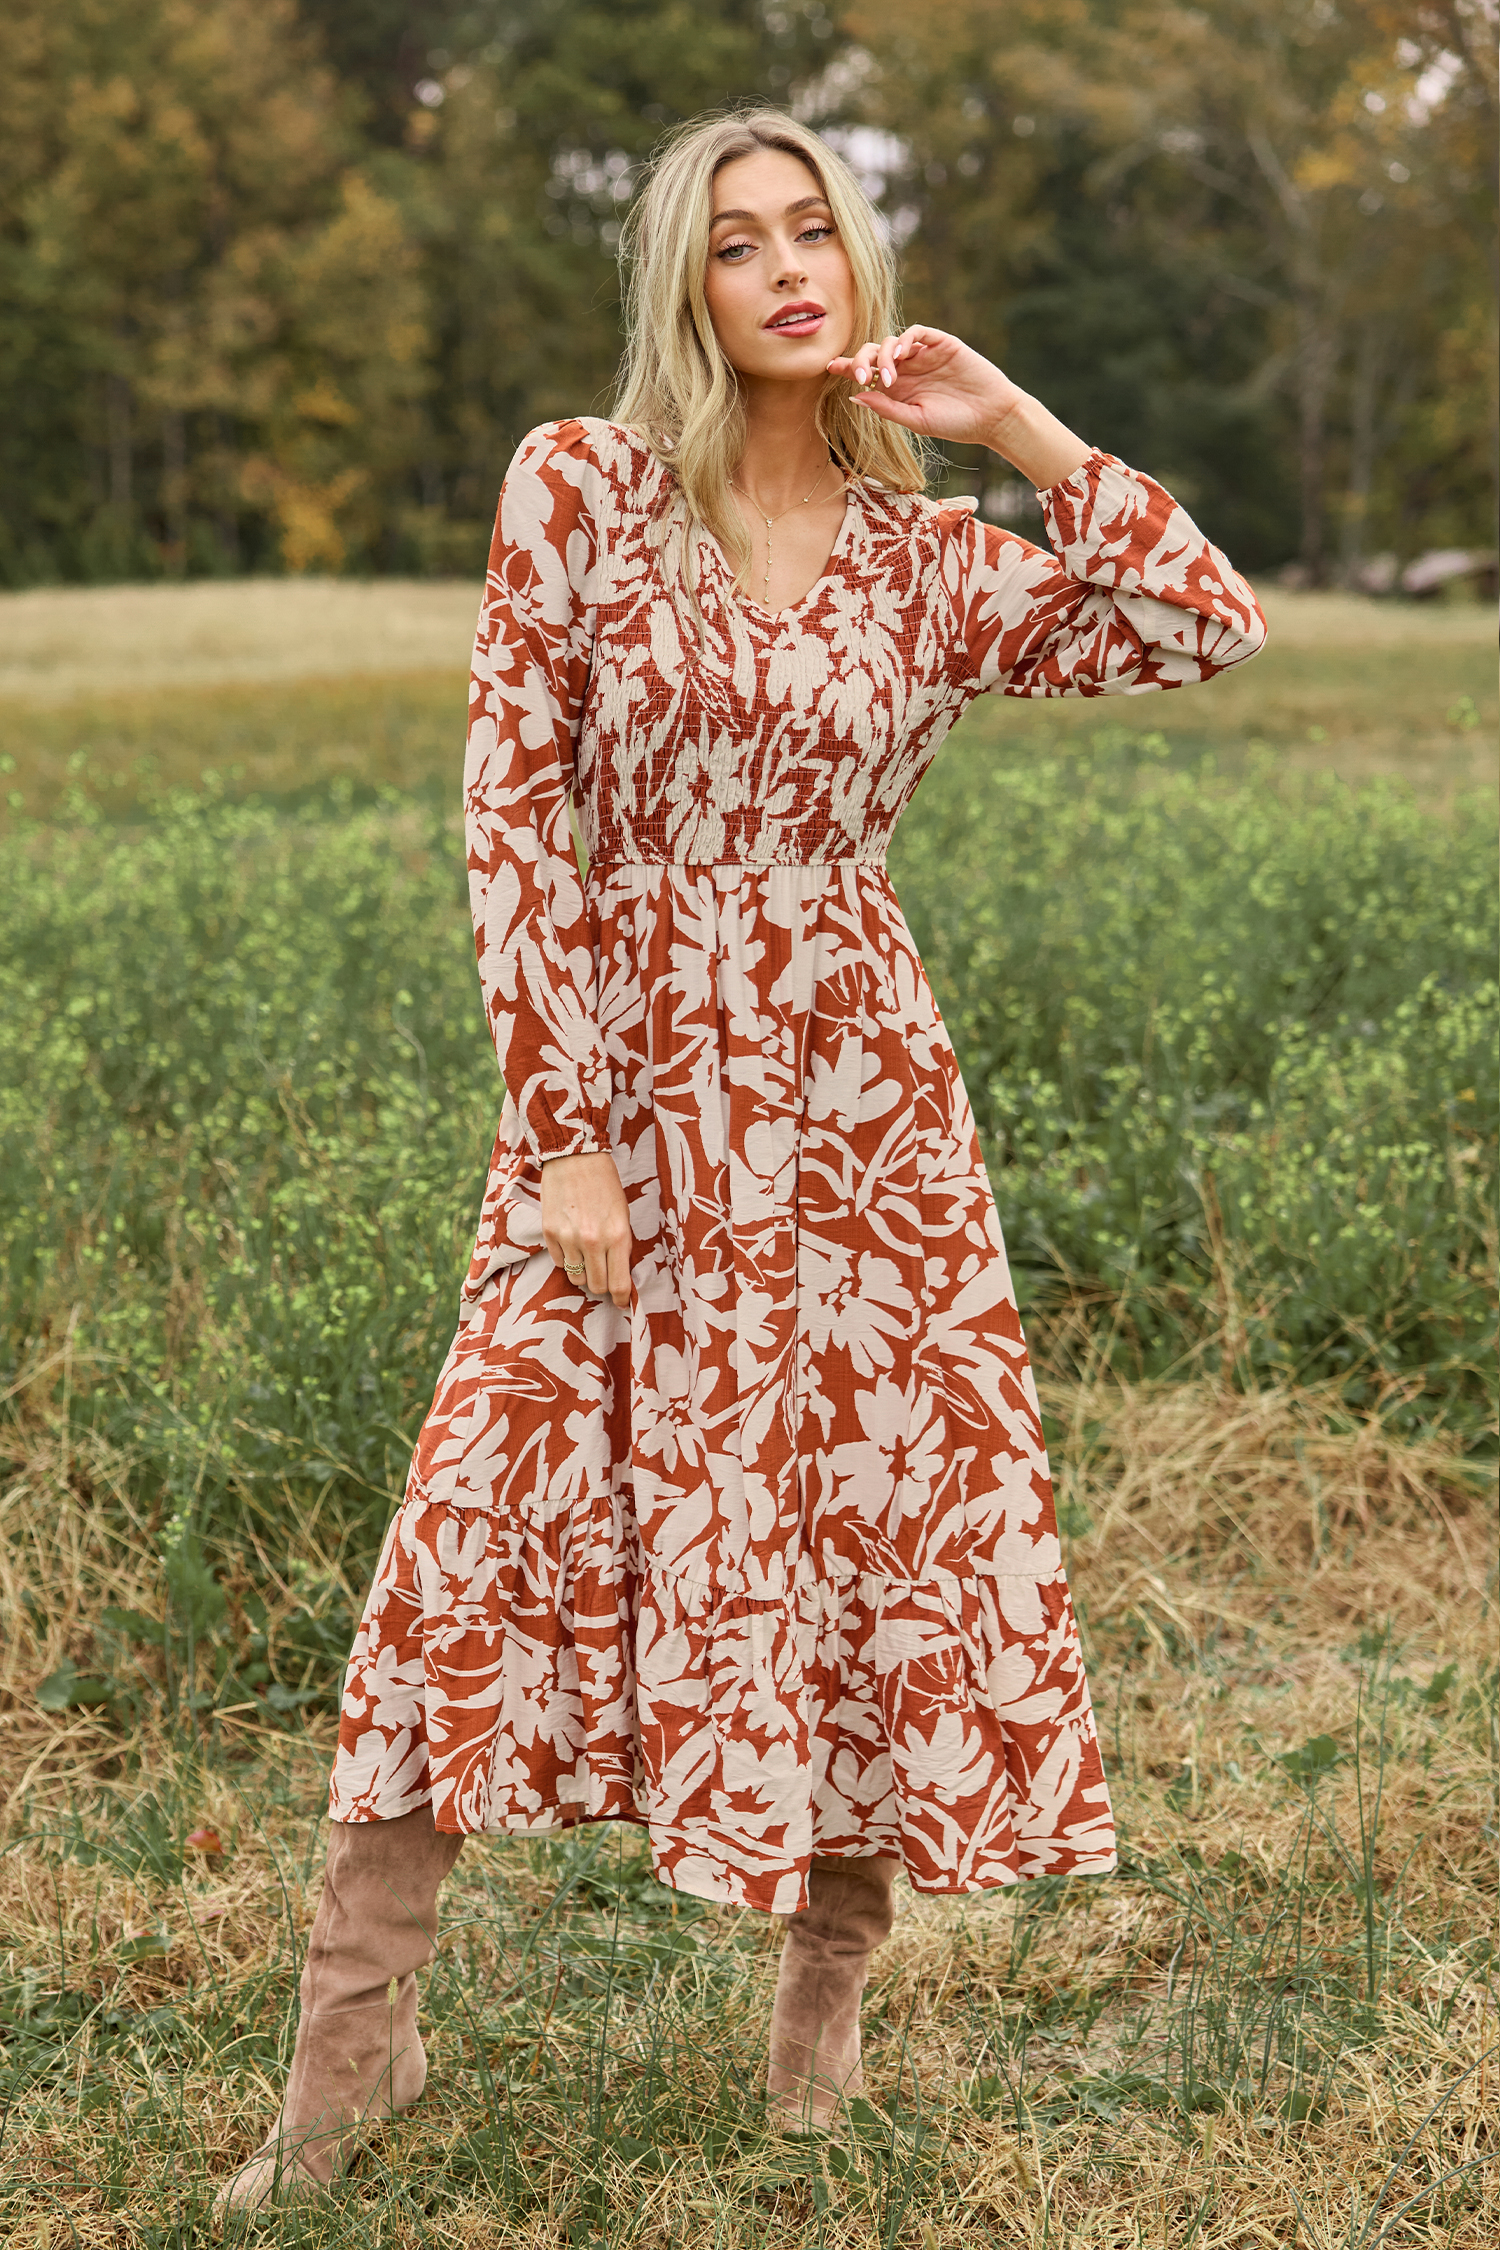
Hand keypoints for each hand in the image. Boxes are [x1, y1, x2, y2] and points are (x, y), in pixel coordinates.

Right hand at [541, 1151, 631, 1307]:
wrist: (575, 1157)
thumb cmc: (605, 1185)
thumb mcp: (623, 1215)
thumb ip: (622, 1246)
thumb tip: (619, 1275)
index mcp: (618, 1236)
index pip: (620, 1284)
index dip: (622, 1298)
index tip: (622, 1301)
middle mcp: (593, 1241)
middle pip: (596, 1286)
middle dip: (602, 1285)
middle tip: (604, 1275)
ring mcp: (568, 1238)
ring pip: (576, 1278)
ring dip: (583, 1273)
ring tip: (587, 1256)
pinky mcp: (549, 1233)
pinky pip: (558, 1262)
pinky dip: (566, 1259)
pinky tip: (572, 1243)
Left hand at [826, 326, 1090, 488]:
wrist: (992, 417)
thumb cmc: (956, 424)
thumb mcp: (915, 420)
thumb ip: (887, 408)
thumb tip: (856, 396)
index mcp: (899, 388)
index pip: (868, 372)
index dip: (848, 367)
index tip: (829, 368)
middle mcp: (908, 368)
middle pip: (874, 353)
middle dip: (860, 360)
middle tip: (858, 376)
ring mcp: (924, 355)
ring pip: (892, 342)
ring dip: (883, 355)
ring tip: (887, 377)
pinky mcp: (942, 344)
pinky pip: (917, 332)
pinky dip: (905, 340)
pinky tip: (900, 355)